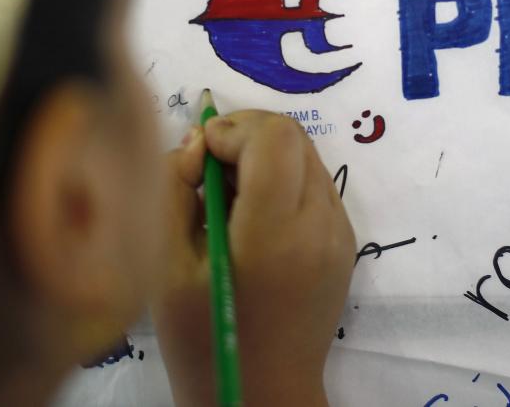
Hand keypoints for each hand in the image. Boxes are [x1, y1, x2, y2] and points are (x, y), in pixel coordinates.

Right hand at [150, 111, 355, 406]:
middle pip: (294, 137)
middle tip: (207, 173)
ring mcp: (340, 234)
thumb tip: (199, 142)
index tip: (197, 159)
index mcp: (276, 234)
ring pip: (307, 156)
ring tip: (228, 199)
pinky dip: (283, 182)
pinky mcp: (345, 243)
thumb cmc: (202, 340)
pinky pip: (315, 185)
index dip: (231, 130)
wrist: (263, 395)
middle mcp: (321, 225)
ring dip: (264, 158)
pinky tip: (253, 219)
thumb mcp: (164, 266)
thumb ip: (174, 189)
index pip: (274, 137)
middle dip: (245, 138)